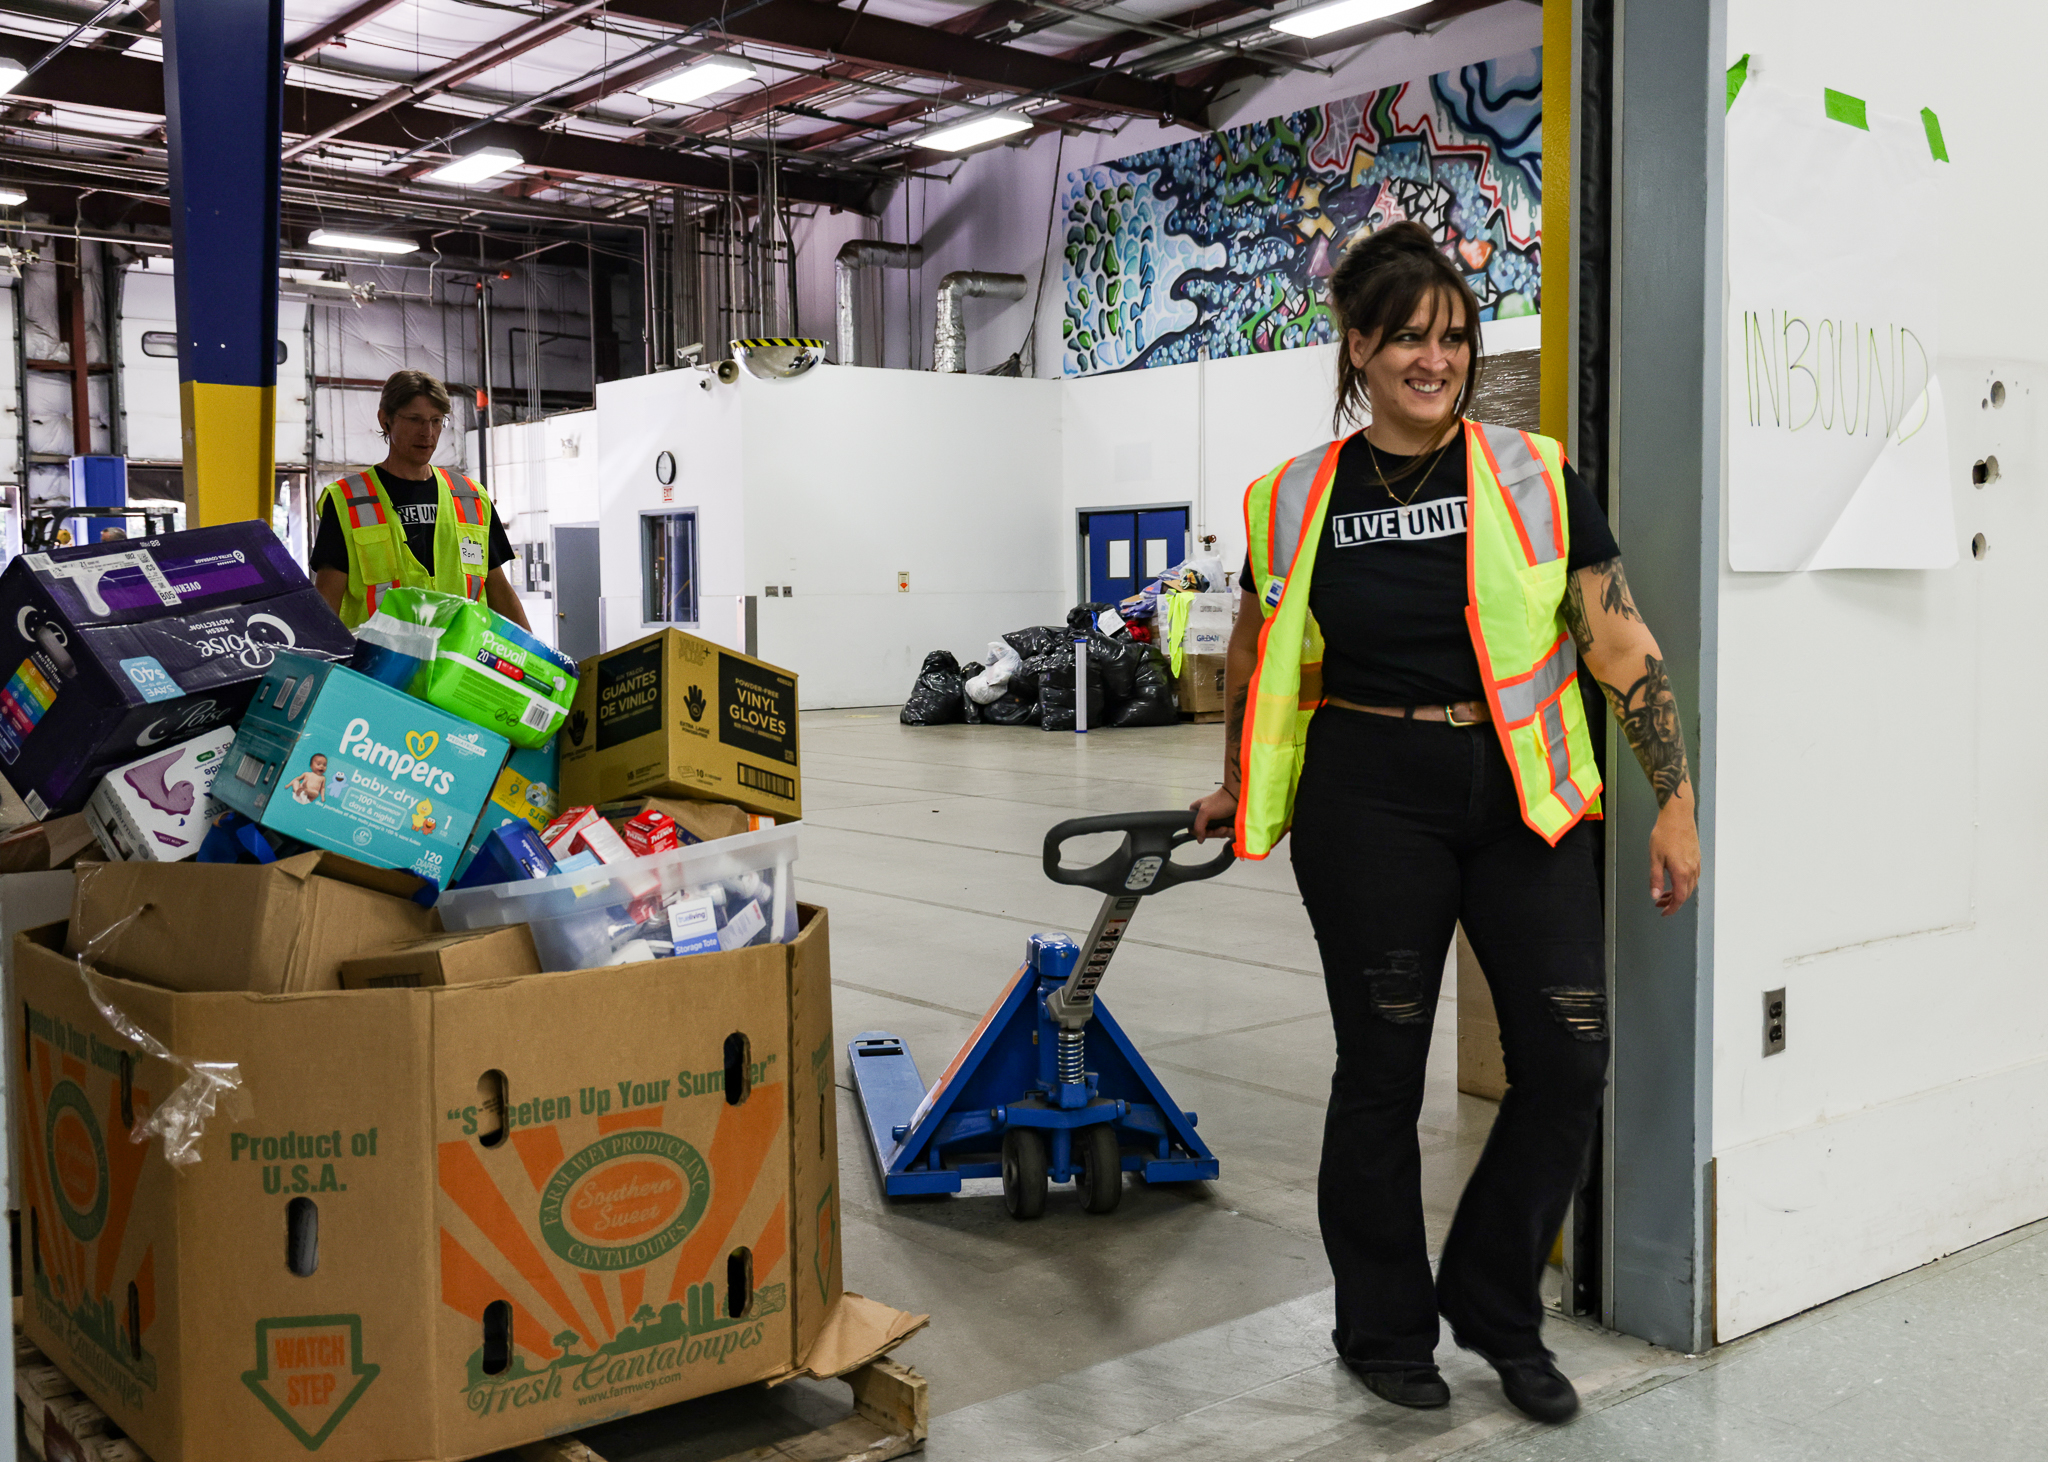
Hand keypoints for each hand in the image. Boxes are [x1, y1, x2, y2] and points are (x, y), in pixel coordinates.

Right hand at [1190, 786, 1236, 842]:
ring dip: (1224, 833)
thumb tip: (1199, 840)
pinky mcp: (1224, 822)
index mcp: (1196, 812)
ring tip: (1228, 828)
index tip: (1211, 831)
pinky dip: (1229, 832)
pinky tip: (1232, 828)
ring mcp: (1215, 820)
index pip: (1195, 829)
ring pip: (1217, 834)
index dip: (1203, 833)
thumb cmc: (1221, 800)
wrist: (1238, 796)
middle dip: (1217, 832)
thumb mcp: (1205, 812)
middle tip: (1223, 828)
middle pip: (1207, 833)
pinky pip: (1225, 832)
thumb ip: (1198, 827)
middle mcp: (1205, 816)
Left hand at [1649, 793, 1700, 915]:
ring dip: (1678, 892)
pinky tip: (1675, 880)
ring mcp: (1696, 862)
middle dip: (1673, 901)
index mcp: (1681, 871)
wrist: (1678, 815)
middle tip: (1660, 902)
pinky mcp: (1696, 856)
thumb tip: (1655, 895)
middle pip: (1686, 893)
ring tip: (1664, 892)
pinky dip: (1684, 883)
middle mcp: (1692, 869)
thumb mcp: (1655, 858)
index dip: (1672, 908)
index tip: (1664, 912)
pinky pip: (1693, 876)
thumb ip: (1656, 879)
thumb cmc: (1665, 833)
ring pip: (1690, 885)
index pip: (1679, 898)